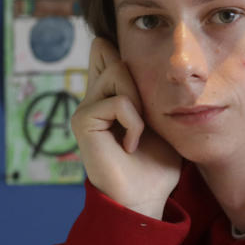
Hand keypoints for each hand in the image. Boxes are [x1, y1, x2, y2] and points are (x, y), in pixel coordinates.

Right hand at [71, 38, 181, 218]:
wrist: (144, 198)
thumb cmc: (156, 165)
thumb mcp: (162, 120)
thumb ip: (155, 91)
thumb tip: (160, 63)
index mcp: (109, 95)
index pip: (103, 51)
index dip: (115, 46)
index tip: (132, 58)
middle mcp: (93, 97)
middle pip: (112, 53)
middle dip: (139, 79)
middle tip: (145, 118)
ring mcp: (85, 108)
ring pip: (117, 72)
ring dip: (139, 103)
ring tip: (138, 133)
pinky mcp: (82, 121)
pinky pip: (118, 102)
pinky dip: (134, 123)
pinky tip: (130, 146)